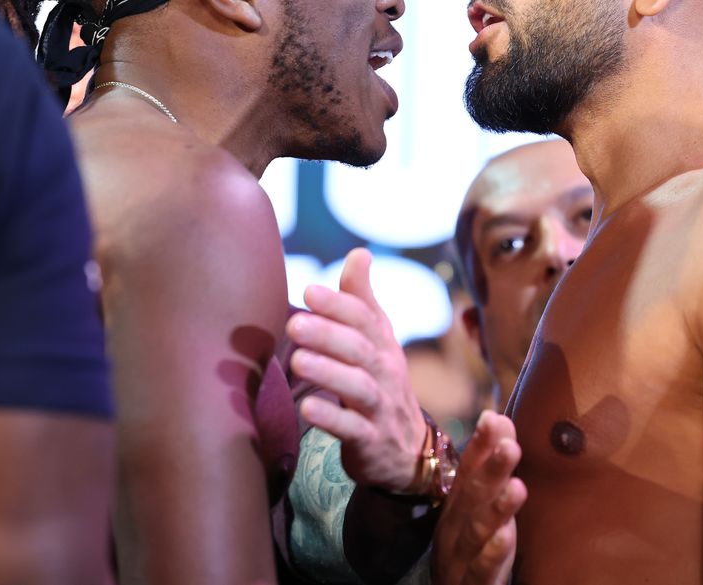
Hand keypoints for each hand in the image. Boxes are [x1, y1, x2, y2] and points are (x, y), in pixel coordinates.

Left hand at [286, 247, 427, 490]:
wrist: (408, 450)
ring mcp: (381, 408)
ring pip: (358, 387)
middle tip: (295, 323)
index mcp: (384, 344)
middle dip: (329, 334)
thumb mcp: (377, 341)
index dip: (339, 304)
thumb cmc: (380, 383)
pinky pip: (353, 430)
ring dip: (329, 372)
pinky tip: (307, 408)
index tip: (308, 291)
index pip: (365, 318)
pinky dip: (332, 418)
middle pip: (361, 349)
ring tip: (298, 360)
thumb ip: (362, 300)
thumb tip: (359, 252)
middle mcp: (386, 372)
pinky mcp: (371, 442)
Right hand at [432, 411, 525, 584]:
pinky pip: (482, 569)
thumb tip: (498, 417)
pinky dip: (492, 553)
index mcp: (457, 506)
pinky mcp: (472, 584)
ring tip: (517, 487)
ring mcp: (461, 556)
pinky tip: (506, 536)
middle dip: (490, 470)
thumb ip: (488, 465)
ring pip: (476, 530)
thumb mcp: (480, 506)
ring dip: (496, 508)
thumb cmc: (471, 547)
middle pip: (472, 496)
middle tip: (510, 446)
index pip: (468, 470)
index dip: (480, 446)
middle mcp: (454, 527)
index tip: (494, 418)